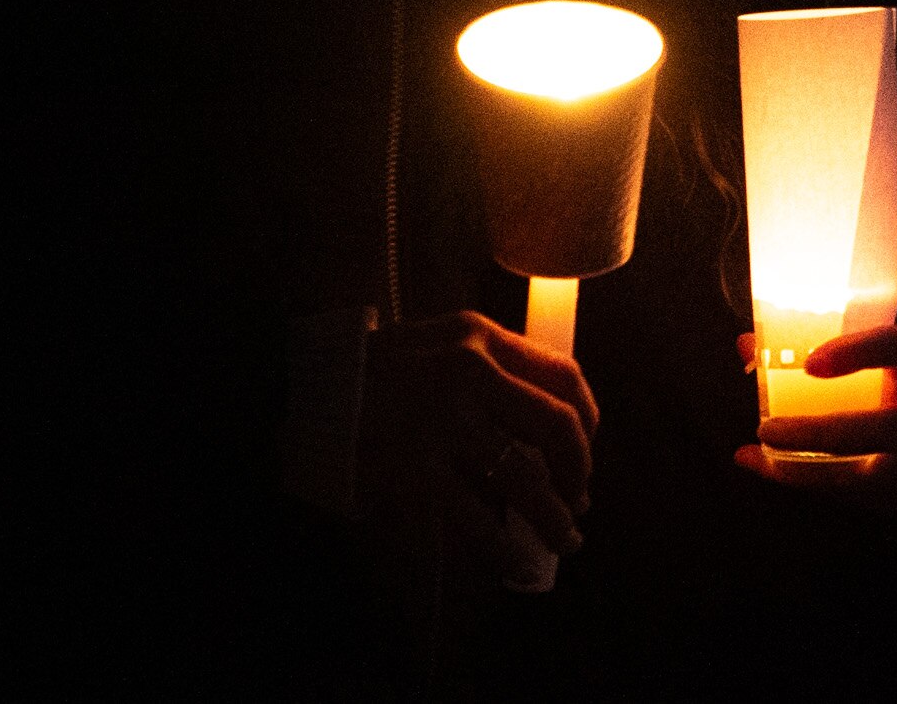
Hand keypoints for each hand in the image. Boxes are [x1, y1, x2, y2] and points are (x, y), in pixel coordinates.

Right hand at [360, 311, 596, 575]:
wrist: (308, 388)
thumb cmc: (378, 372)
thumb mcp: (438, 344)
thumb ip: (490, 367)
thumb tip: (551, 427)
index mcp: (477, 334)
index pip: (563, 373)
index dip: (589, 420)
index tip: (585, 450)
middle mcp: (466, 370)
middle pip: (556, 426)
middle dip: (579, 473)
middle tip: (578, 502)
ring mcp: (440, 419)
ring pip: (524, 479)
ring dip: (554, 518)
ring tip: (565, 541)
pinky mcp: (412, 466)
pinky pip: (475, 518)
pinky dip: (502, 548)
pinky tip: (515, 563)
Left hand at [735, 325, 896, 520]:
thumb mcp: (882, 370)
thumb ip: (821, 355)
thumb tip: (746, 345)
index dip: (856, 351)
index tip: (810, 362)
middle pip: (876, 430)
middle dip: (817, 433)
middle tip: (767, 427)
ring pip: (856, 476)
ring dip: (800, 467)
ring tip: (762, 451)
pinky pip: (843, 494)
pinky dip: (798, 480)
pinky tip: (762, 466)